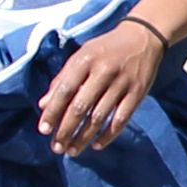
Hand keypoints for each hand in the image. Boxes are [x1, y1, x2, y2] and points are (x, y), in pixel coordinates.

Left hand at [38, 16, 164, 156]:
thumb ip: (62, 79)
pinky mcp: (138, 93)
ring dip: (83, 137)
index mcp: (85, 60)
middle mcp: (103, 71)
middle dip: (66, 130)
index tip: (43, 130)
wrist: (143, 36)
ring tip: (72, 150)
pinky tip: (96, 145)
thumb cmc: (106, 48)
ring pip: (99, 117)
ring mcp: (122, 83)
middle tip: (57, 147)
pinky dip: (108, 135)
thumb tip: (43, 105)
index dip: (53, 111)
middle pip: (81, 107)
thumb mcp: (82, 56)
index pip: (65, 90)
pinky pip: (121, 119)